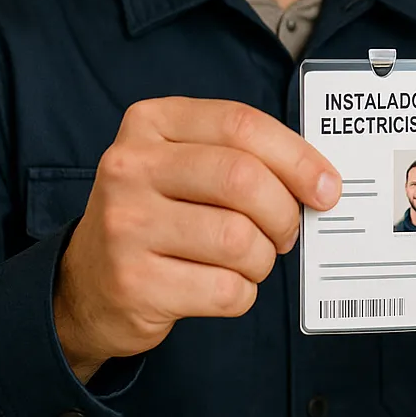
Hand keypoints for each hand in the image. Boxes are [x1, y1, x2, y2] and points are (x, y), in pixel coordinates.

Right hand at [53, 97, 340, 381]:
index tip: (327, 186)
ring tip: (249, 260)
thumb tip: (321, 182)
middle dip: (284, 212)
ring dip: (262, 259)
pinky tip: (222, 285)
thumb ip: (243, 156)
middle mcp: (130, 167)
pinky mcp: (133, 283)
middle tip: (287, 231)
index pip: (241, 124)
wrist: (88, 283)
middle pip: (242, 179)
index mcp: (151, 123)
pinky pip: (225, 290)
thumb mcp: (185, 164)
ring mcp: (126, 226)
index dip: (297, 157)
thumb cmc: (159, 213)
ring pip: (239, 240)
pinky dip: (241, 293)